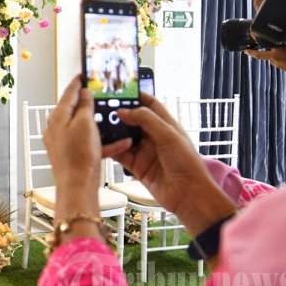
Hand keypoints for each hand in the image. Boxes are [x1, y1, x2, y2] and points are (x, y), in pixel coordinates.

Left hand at [41, 77, 132, 245]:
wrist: (77, 189)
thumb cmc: (79, 157)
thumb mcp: (85, 124)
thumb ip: (84, 105)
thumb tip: (83, 93)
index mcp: (57, 117)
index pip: (69, 92)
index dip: (80, 81)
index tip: (87, 73)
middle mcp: (57, 129)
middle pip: (77, 110)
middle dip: (93, 104)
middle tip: (105, 95)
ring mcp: (64, 143)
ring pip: (86, 128)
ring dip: (103, 125)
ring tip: (116, 119)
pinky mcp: (72, 155)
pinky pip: (90, 144)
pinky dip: (104, 142)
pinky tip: (122, 143)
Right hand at [112, 94, 236, 236]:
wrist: (188, 195)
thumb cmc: (186, 163)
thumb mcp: (168, 135)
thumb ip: (145, 120)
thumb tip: (123, 111)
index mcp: (166, 125)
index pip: (150, 104)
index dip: (136, 96)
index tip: (120, 90)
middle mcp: (154, 136)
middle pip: (133, 120)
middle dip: (119, 113)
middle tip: (102, 107)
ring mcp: (145, 151)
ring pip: (124, 137)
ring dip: (113, 131)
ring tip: (97, 123)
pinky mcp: (137, 166)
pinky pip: (121, 154)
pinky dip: (112, 149)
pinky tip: (101, 143)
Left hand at [245, 29, 285, 81]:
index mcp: (278, 48)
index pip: (262, 44)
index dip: (255, 40)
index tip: (250, 36)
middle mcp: (276, 57)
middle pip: (259, 55)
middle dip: (252, 52)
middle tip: (247, 50)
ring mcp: (279, 64)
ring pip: (272, 57)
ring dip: (275, 53)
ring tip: (284, 49)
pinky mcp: (284, 69)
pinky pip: (280, 61)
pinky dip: (284, 57)